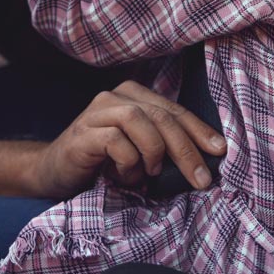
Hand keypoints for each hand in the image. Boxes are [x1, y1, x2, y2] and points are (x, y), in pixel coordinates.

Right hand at [33, 81, 226, 199]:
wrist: (54, 171)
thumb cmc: (101, 162)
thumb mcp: (137, 150)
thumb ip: (161, 146)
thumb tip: (203, 160)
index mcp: (133, 95)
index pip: (174, 110)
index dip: (198, 130)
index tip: (220, 150)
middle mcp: (116, 96)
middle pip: (161, 116)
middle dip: (186, 149)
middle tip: (201, 179)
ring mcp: (97, 111)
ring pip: (140, 120)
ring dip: (153, 152)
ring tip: (149, 173)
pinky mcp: (83, 132)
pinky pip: (116, 141)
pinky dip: (127, 162)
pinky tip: (121, 175)